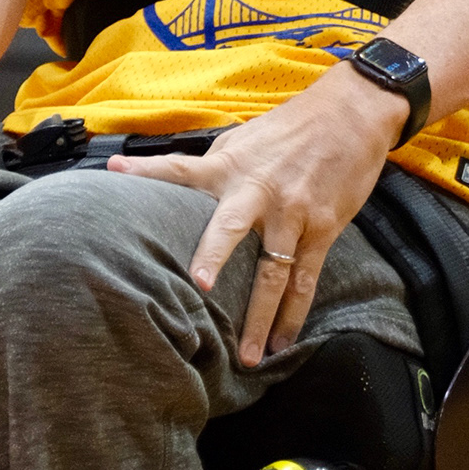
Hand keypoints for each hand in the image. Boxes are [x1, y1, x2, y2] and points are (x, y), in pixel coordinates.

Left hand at [108, 62, 408, 365]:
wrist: (353, 112)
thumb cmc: (293, 125)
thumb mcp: (245, 137)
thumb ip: (215, 166)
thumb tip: (179, 188)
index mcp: (231, 165)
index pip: (180, 168)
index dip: (146, 170)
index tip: (116, 170)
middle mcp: (259, 191)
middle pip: (231, 227)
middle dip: (214, 255)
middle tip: (196, 286)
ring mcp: (293, 214)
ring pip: (273, 272)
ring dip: (261, 317)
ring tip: (247, 357)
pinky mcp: (323, 229)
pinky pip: (306, 279)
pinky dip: (295, 313)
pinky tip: (285, 342)